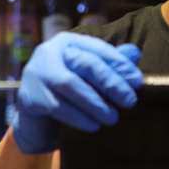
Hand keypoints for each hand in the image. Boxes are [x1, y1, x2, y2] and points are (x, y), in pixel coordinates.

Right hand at [11, 33, 142, 154]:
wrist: (35, 118)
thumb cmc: (68, 91)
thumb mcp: (87, 75)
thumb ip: (109, 63)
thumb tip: (135, 52)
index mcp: (66, 43)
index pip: (96, 49)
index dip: (119, 64)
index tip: (137, 81)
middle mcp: (48, 53)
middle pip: (84, 64)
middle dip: (110, 82)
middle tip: (130, 101)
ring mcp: (37, 74)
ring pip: (70, 86)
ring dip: (95, 104)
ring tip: (113, 118)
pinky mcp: (30, 97)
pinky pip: (58, 107)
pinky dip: (79, 117)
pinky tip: (93, 125)